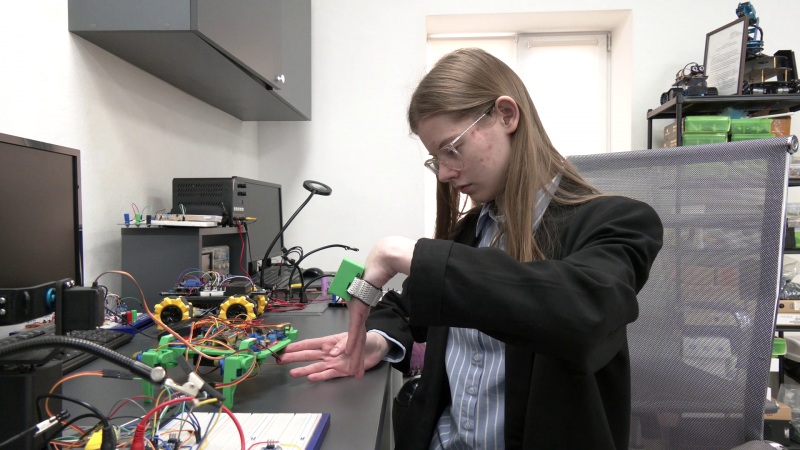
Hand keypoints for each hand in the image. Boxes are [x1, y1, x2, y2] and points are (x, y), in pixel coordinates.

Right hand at [280, 332, 389, 381]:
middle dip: (295, 357)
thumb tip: (331, 352)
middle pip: (309, 356)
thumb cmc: (364, 339)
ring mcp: (333, 363)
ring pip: (315, 367)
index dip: (297, 346)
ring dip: (304, 370)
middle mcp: (328, 353)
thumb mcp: (354, 338)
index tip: (286, 348)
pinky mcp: (340, 371)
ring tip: (292, 373)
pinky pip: (328, 374)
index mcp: (329, 342)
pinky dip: (319, 377)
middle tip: (282, 360)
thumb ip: (343, 345)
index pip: (310, 344)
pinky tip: (310, 378)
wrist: (376, 350)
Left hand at [344, 237, 415, 377]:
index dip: (356, 348)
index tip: (355, 361)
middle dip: (355, 358)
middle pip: (355, 339)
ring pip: (355, 337)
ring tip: (352, 369)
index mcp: (358, 308)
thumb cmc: (378, 271)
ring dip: (354, 354)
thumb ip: (375, 295)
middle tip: (354, 373)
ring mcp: (356, 309)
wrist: (380, 262)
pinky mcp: (358, 307)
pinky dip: (353, 340)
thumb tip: (378, 296)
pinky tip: (350, 351)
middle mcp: (355, 310)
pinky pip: (356, 328)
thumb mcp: (376, 288)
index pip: (358, 333)